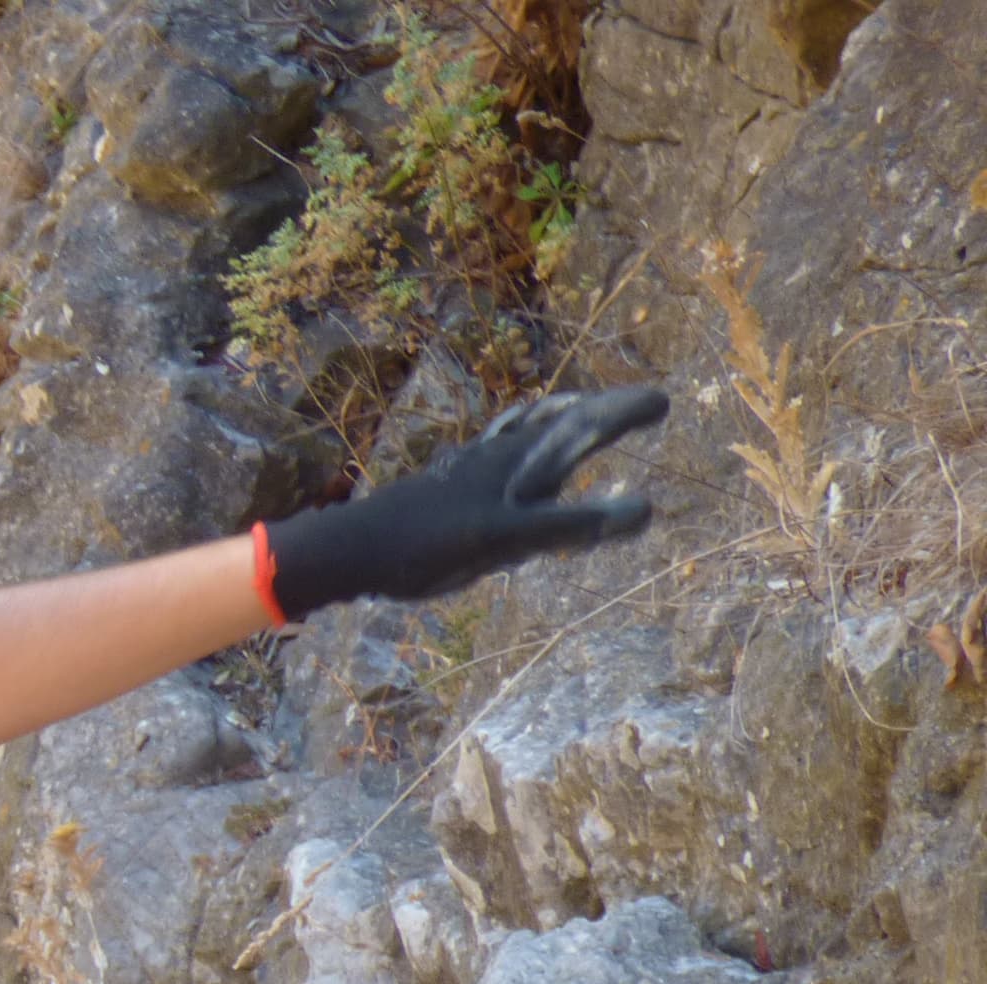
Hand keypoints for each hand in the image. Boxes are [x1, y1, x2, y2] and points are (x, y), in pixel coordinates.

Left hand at [262, 385, 667, 620]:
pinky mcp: (452, 485)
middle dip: (603, 412)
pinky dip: (519, 441)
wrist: (352, 550)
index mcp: (521, 460)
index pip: (588, 427)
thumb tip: (645, 511)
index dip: (625, 413)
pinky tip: (505, 446)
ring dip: (560, 421)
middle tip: (640, 402)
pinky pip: (498, 452)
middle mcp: (502, 455)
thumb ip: (572, 526)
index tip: (664, 400)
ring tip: (579, 409)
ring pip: (528, 433)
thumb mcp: (505, 540)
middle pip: (563, 423)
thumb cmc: (426, 544)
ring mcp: (476, 468)